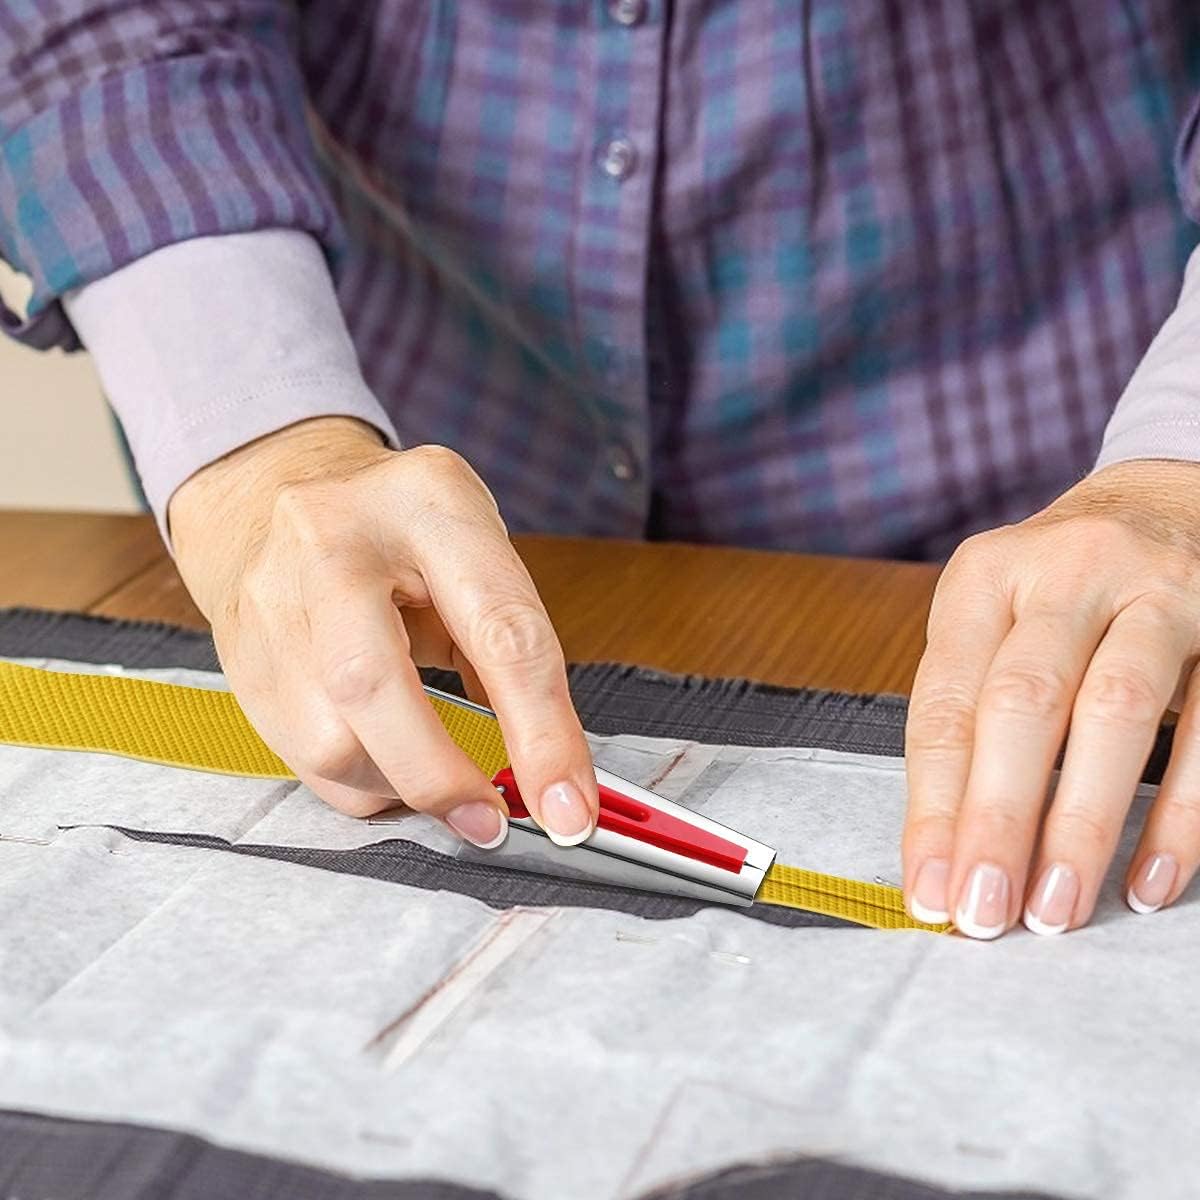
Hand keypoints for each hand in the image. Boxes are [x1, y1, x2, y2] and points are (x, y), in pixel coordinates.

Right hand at [168, 417, 597, 847]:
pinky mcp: (239, 657)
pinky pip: (300, 758)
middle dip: (439, 777)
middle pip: (372, 683)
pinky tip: (386, 760)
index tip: (570, 809)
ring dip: (399, 785)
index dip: (542, 735)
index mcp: (427, 503)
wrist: (270, 490)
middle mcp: (334, 543)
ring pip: (327, 738)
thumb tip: (551, 770)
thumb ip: (508, 646)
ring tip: (436, 775)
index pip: (497, 630)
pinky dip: (360, 781)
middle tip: (489, 823)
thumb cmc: (400, 527)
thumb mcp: (474, 550)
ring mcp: (271, 598)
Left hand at [903, 460, 1199, 937]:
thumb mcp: (994, 621)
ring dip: (1083, 823)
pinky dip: (1182, 813)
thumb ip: (970, 715)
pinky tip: (1149, 880)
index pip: (944, 703)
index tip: (929, 889)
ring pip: (1115, 712)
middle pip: (1021, 704)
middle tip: (985, 914)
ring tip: (1056, 910)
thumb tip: (948, 851)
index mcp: (983, 578)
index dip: (932, 806)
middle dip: (998, 819)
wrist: (1165, 502)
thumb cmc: (1057, 590)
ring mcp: (1157, 593)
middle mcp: (1065, 573)